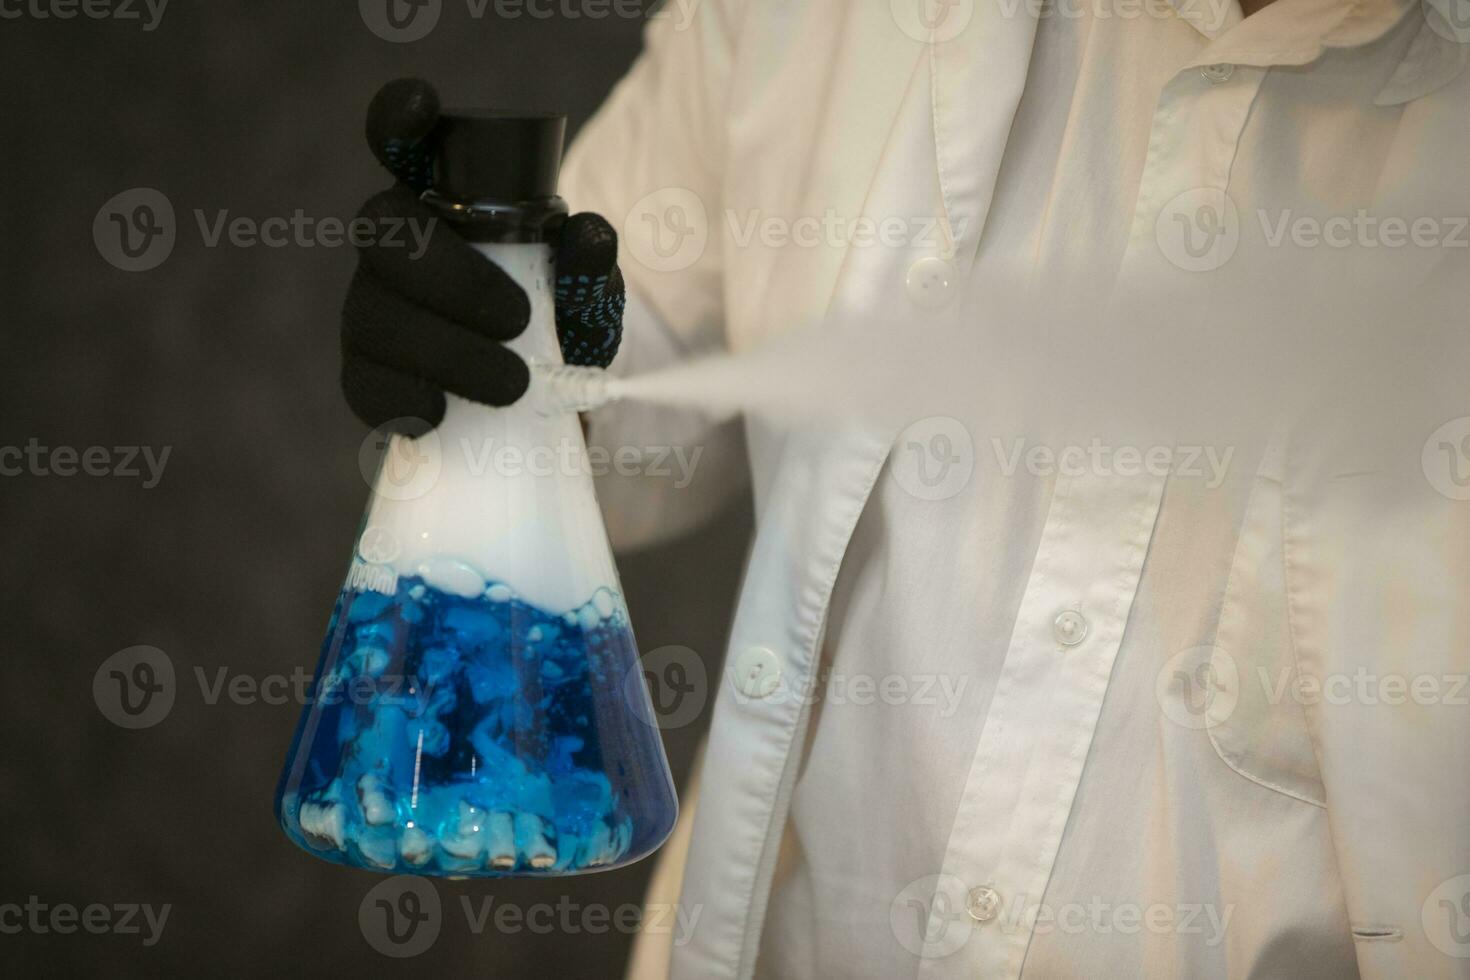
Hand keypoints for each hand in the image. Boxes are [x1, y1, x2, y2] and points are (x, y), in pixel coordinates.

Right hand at [340, 78, 624, 433]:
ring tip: (513, 385)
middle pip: (384, 231)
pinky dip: (406, 399)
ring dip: (446, 351)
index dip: (400, 118)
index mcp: (444, 200)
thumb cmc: (559, 322)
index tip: (423, 106)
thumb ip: (591, 261)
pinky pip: (365, 385)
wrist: (546, 406)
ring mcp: (372, 309)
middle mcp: (396, 245)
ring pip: (375, 315)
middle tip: (517, 319)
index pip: (403, 142)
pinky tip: (441, 413)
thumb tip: (590, 236)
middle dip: (451, 277)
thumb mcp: (588, 291)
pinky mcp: (367, 376)